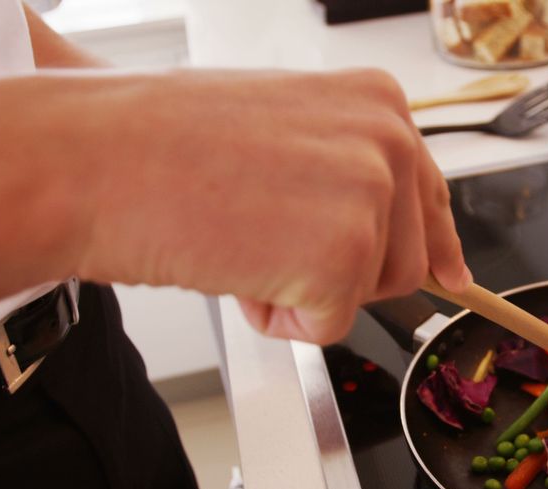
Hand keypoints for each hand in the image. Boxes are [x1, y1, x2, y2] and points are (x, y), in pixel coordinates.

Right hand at [75, 69, 470, 343]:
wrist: (94, 158)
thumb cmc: (161, 142)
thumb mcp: (284, 133)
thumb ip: (348, 171)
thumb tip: (405, 235)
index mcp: (378, 102)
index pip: (428, 192)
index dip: (433, 242)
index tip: (453, 275)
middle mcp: (390, 141)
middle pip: (410, 257)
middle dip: (344, 271)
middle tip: (265, 235)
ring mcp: (372, 197)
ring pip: (376, 293)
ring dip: (309, 291)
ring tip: (245, 241)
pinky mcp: (345, 257)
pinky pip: (329, 327)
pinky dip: (278, 320)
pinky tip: (235, 267)